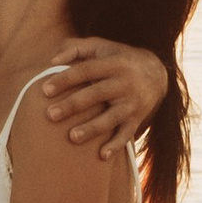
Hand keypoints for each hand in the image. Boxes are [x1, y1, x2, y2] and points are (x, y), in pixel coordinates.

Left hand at [43, 38, 169, 154]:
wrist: (156, 73)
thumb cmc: (117, 59)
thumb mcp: (100, 46)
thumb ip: (75, 48)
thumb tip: (52, 62)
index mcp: (113, 63)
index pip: (86, 70)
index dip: (66, 79)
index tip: (44, 90)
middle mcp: (124, 83)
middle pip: (96, 94)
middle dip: (73, 105)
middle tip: (50, 114)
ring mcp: (132, 103)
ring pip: (111, 117)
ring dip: (92, 128)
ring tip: (72, 137)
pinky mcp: (137, 119)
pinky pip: (126, 134)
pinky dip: (116, 146)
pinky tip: (102, 156)